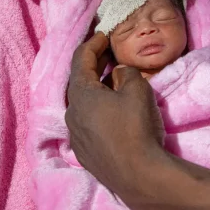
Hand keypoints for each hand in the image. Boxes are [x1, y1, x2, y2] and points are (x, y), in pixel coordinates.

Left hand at [65, 33, 165, 197]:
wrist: (138, 174)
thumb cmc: (135, 126)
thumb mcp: (137, 89)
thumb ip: (125, 73)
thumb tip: (117, 74)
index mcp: (81, 94)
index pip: (80, 59)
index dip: (92, 43)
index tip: (103, 35)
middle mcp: (71, 113)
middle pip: (80, 82)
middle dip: (94, 66)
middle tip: (108, 55)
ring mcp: (76, 135)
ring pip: (84, 104)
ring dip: (96, 91)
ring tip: (112, 84)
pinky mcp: (84, 152)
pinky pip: (88, 123)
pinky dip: (98, 111)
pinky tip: (111, 114)